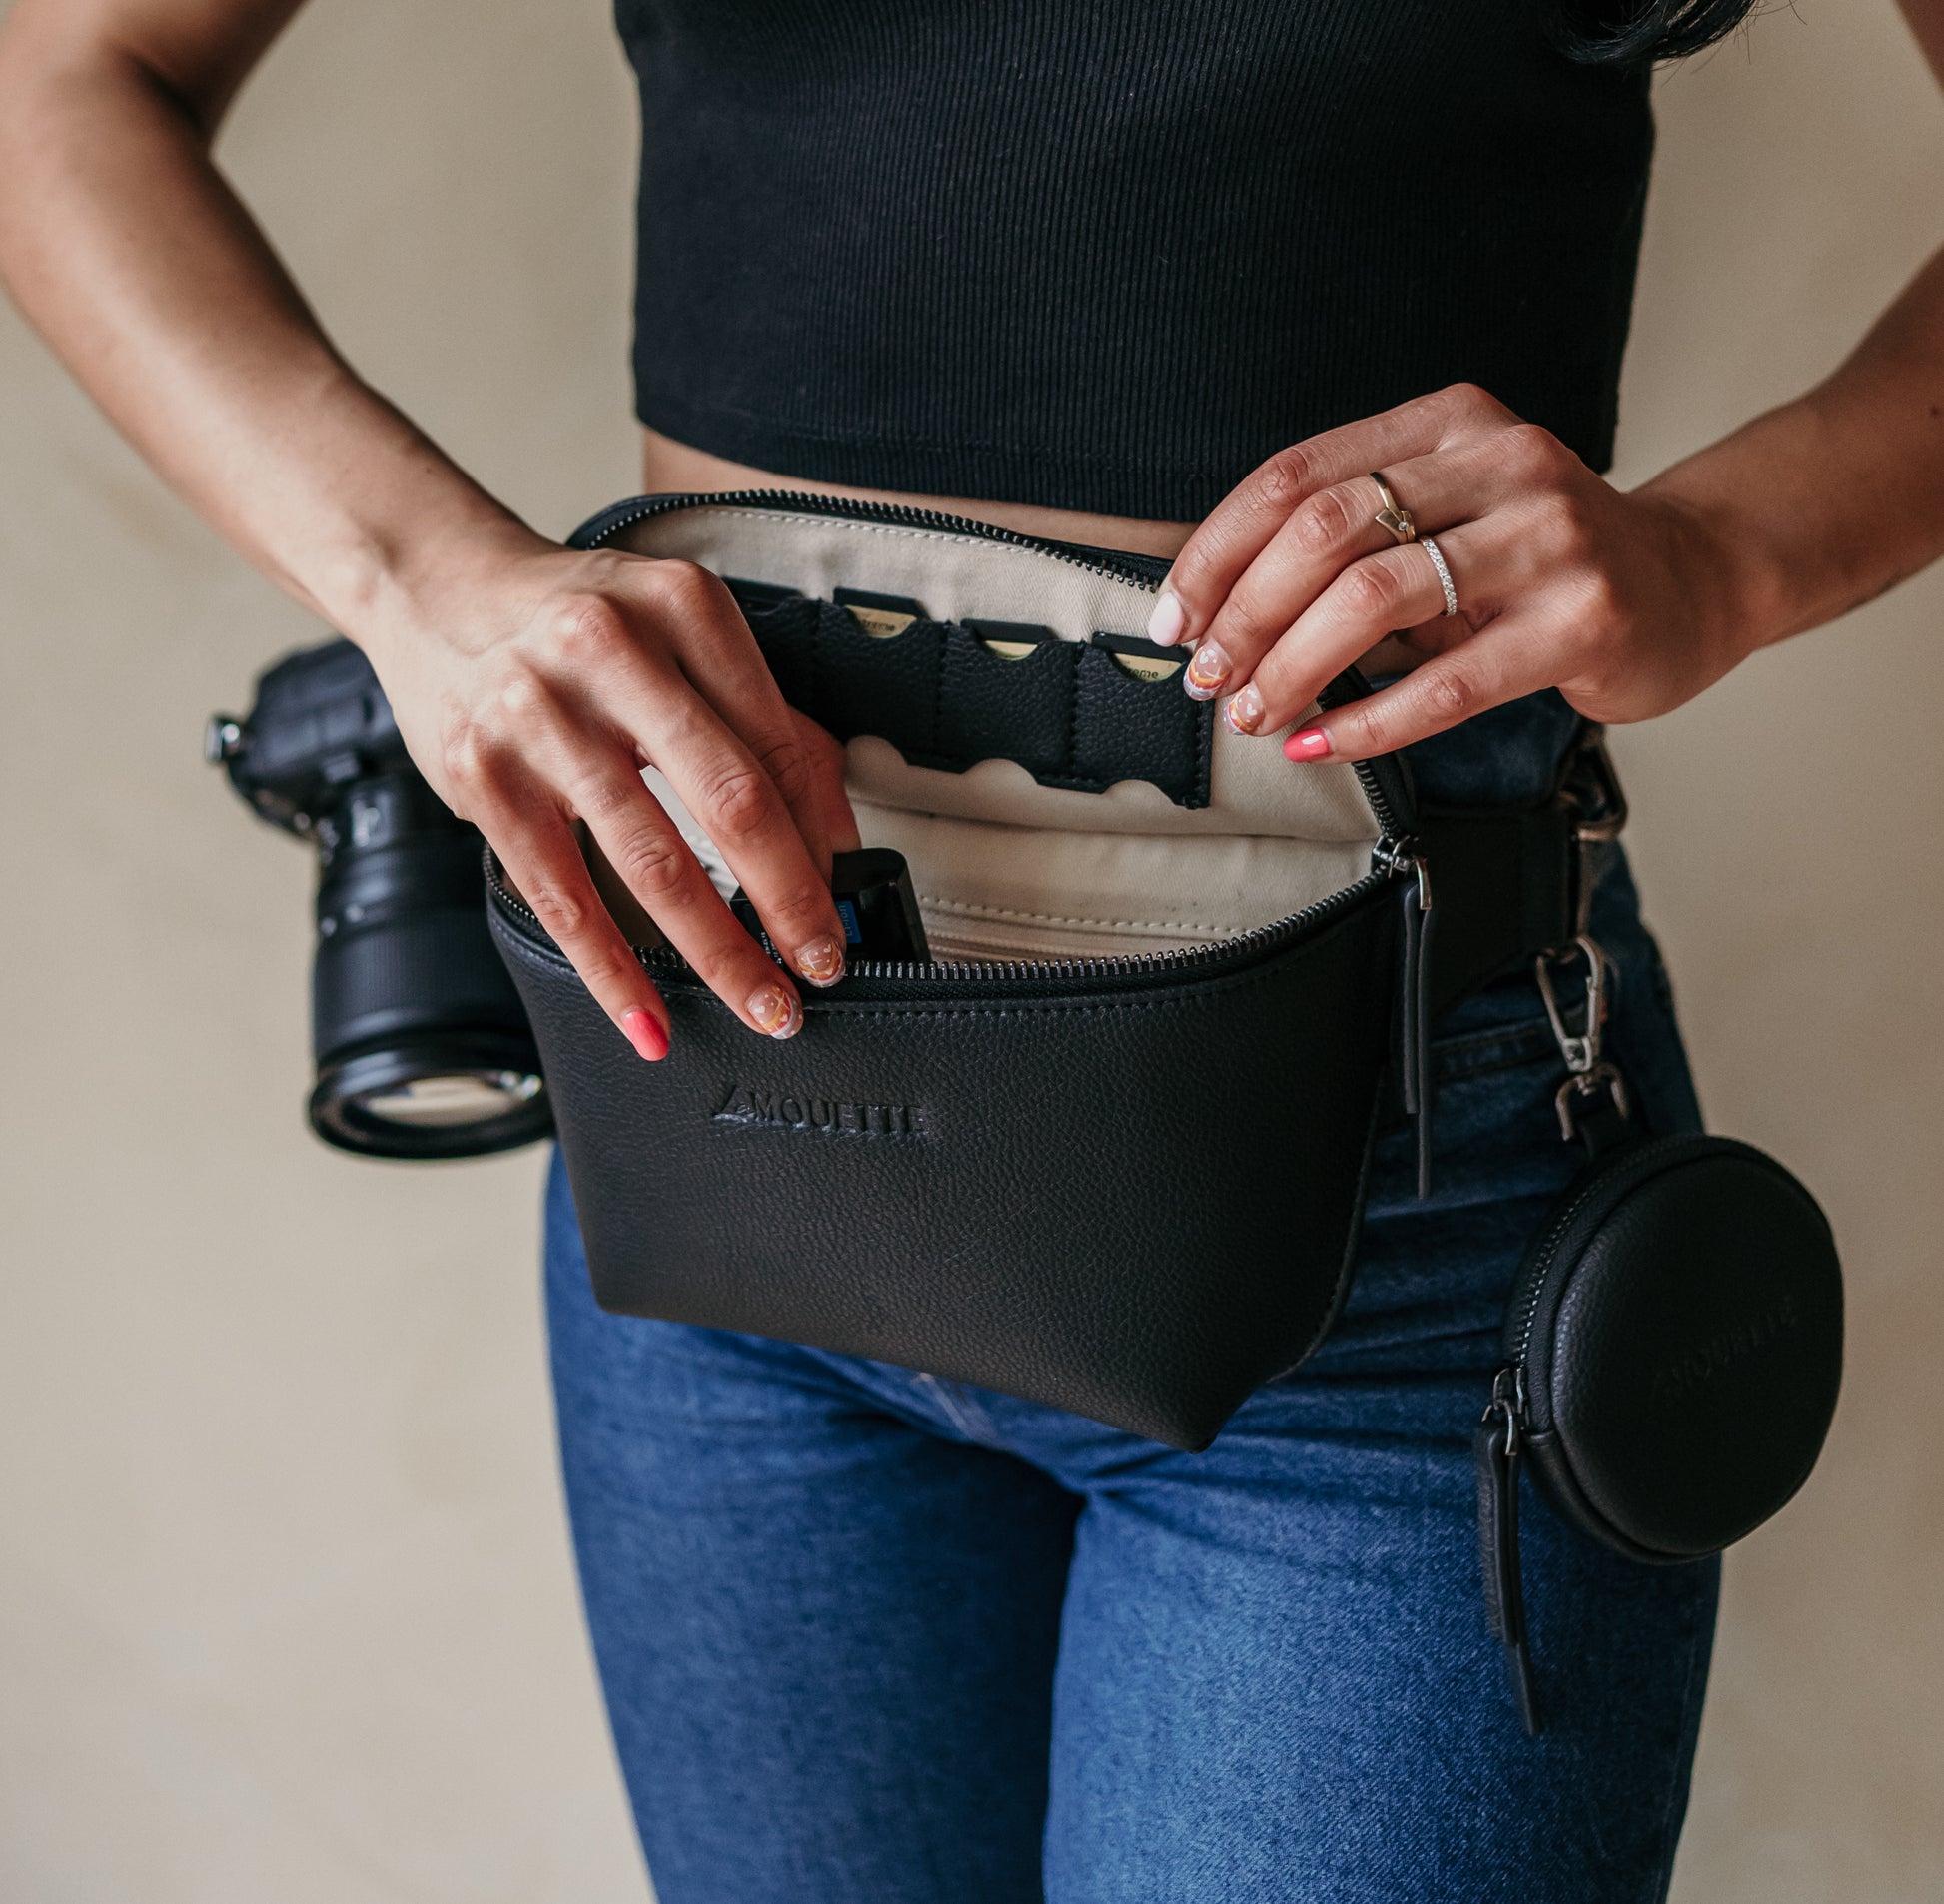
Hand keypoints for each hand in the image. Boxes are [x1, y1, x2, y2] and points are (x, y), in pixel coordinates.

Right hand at [358, 533, 860, 1058]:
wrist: (437, 586)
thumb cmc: (574, 619)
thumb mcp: (677, 632)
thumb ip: (759, 718)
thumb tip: (831, 832)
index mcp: (682, 609)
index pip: (778, 744)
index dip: (821, 838)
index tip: (840, 901)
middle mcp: (611, 653)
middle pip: (731, 806)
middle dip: (791, 904)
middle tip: (822, 965)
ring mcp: (540, 718)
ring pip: (654, 865)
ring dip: (721, 952)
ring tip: (761, 1001)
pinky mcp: (485, 779)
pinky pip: (564, 901)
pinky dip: (614, 975)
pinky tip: (651, 1020)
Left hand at [1145, 383, 1754, 761]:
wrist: (1689, 582)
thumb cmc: (1538, 560)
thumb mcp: (1447, 512)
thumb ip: (1352, 535)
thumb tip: (1214, 609)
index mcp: (1448, 422)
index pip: (1295, 476)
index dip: (1217, 553)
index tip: (1176, 619)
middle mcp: (1501, 460)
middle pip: (1324, 533)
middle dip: (1244, 615)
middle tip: (1209, 677)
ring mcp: (1550, 537)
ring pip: (1373, 600)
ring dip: (1290, 668)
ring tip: (1255, 712)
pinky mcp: (1582, 620)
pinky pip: (1445, 683)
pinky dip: (1365, 723)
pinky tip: (1318, 744)